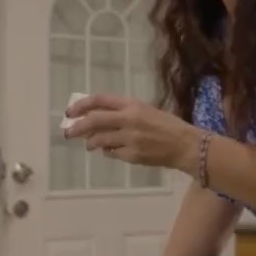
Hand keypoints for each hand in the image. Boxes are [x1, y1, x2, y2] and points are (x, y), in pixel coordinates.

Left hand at [64, 93, 203, 172]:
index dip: (82, 105)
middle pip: (94, 120)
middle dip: (77, 127)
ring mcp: (130, 138)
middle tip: (69, 132)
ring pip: (99, 140)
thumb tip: (96, 119)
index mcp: (133, 104)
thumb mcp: (146, 111)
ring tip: (90, 144)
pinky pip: (112, 153)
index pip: (100, 100)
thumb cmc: (168, 125)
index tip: (71, 112)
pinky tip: (112, 151)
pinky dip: (108, 152)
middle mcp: (129, 119)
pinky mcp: (132, 155)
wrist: (186, 145)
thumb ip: (123, 113)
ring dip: (91, 142)